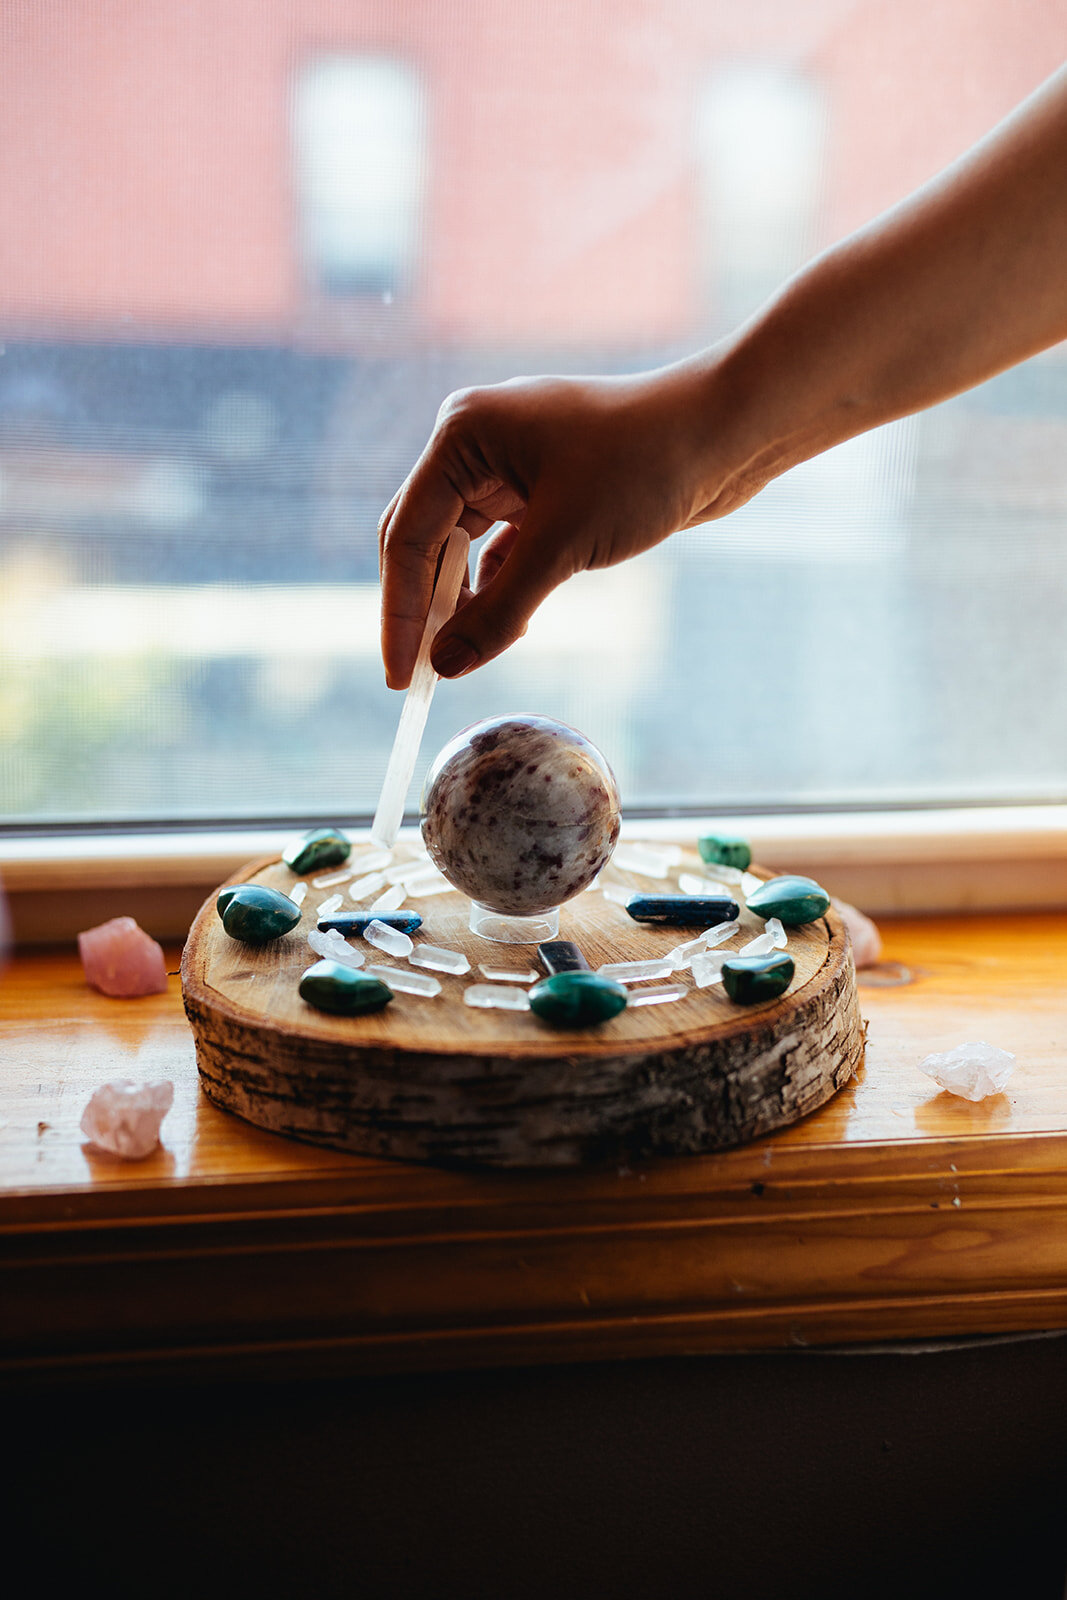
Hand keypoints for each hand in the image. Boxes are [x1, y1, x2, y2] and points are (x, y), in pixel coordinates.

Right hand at [377, 365, 738, 687]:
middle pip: (425, 541)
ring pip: (463, 548)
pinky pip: (501, 548)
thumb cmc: (643, 466)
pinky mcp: (546, 489)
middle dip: (423, 610)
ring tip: (459, 660)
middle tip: (418, 678)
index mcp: (462, 435)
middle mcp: (477, 444)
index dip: (400, 613)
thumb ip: (498, 610)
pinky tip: (504, 628)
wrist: (725, 432)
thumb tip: (447, 665)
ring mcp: (511, 466)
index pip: (408, 536)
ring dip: (462, 603)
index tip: (402, 678)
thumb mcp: (562, 548)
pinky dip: (499, 589)